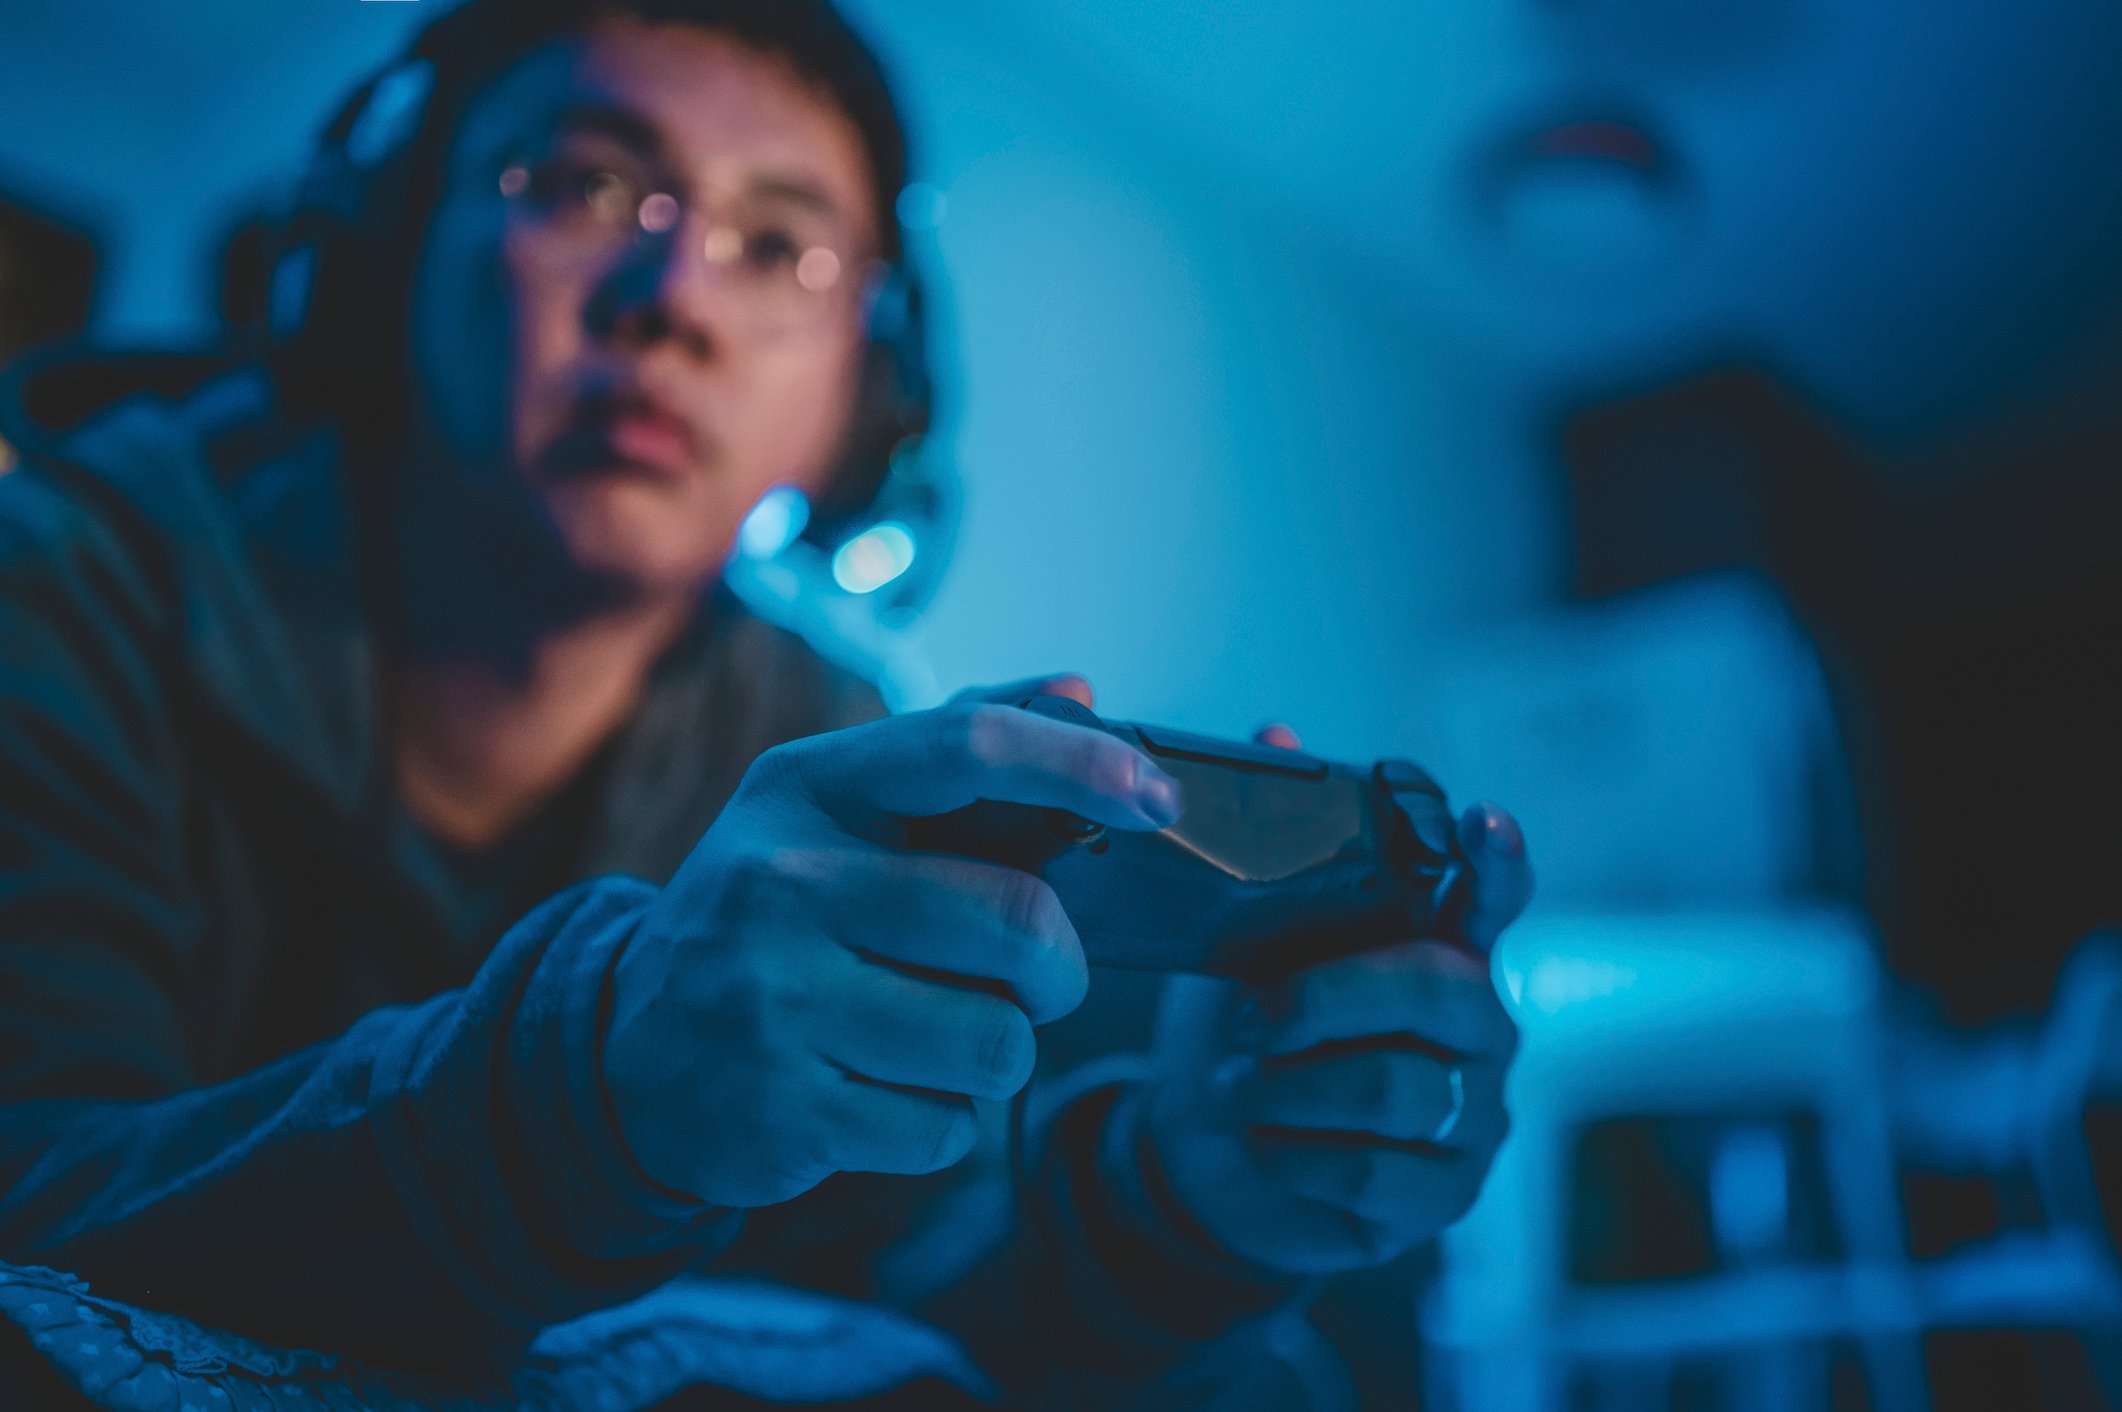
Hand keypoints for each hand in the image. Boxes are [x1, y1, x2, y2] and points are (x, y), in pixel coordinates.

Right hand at [602, 674, 1177, 1207]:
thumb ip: (956, 752)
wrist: (629, 1056)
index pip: (965, 747)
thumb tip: (1079, 690)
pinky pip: (945, 1129)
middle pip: (1017, 922)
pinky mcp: (784, 1110)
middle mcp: (781, 884)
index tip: (1159, 801)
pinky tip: (878, 1089)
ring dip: (997, 1052)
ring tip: (933, 1036)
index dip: (1082, 766)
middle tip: (1037, 978)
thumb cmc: (772, 919)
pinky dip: (940, 1121)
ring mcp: (775, 1001)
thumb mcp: (830, 815)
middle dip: (1058, 968)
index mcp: (806, 789)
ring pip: (998, 1042)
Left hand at [1140, 723, 1532, 1274]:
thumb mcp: (1241, 941)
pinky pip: (1376, 1171)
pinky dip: (1293, 1154)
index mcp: (1440, 950)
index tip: (1486, 821)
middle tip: (1247, 1018)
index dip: (1497, 862)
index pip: (1492, 897)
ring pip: (1396, 1086)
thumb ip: (1266, 849)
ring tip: (1235, 1085)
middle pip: (1433, 989)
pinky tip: (1261, 1144)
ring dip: (1291, 1085)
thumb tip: (1273, 735)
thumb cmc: (1249, 1034)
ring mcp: (1470, 1115)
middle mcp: (1477, 1027)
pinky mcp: (1441, 1194)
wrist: (1211, 1158)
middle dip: (1323, 998)